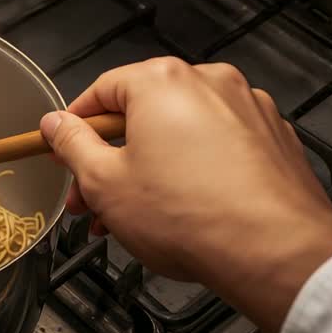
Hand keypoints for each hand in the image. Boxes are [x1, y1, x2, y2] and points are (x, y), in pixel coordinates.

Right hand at [39, 57, 331, 332]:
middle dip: (112, 159)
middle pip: (143, 115)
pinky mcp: (275, 141)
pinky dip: (194, 173)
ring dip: (150, 171)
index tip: (62, 151)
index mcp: (163, 81)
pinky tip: (183, 214)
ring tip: (133, 220)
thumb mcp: (105, 183)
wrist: (275, 251)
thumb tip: (56, 124)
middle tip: (91, 200)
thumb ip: (73, 145)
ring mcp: (250, 109)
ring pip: (182, 135)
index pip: (101, 90)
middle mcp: (210, 82)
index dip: (74, 126)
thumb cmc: (189, 216)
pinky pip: (219, 149)